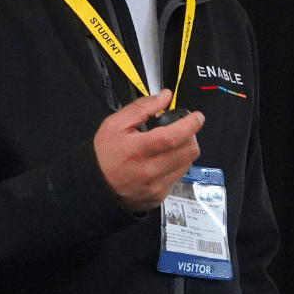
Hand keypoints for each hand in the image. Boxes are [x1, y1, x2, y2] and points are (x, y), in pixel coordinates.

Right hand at [93, 90, 205, 211]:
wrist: (96, 186)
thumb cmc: (105, 154)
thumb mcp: (115, 124)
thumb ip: (141, 108)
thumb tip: (165, 97)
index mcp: (137, 150)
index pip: (172, 136)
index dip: (190, 125)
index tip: (197, 117)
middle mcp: (149, 171)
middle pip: (188, 151)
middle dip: (190, 136)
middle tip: (180, 130)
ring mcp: (157, 186)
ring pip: (187, 163)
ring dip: (184, 150)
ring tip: (169, 145)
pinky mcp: (160, 196)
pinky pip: (179, 176)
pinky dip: (177, 165)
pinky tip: (163, 161)